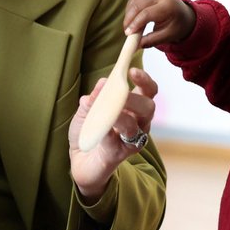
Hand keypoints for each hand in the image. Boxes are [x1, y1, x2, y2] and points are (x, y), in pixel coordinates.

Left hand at [68, 66, 157, 201]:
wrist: (80, 160)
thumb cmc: (89, 131)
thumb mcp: (86, 110)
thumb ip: (94, 97)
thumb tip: (103, 83)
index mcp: (134, 107)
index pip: (148, 90)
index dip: (145, 79)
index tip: (132, 70)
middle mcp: (139, 123)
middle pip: (149, 107)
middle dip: (134, 97)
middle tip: (120, 92)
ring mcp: (132, 140)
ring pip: (135, 125)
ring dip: (120, 115)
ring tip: (106, 110)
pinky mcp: (120, 154)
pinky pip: (116, 140)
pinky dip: (106, 131)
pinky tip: (97, 128)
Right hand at [123, 0, 194, 47]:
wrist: (184, 14)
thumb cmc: (176, 26)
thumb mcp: (168, 36)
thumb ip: (152, 40)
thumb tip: (136, 46)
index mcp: (168, 6)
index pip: (147, 13)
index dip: (135, 23)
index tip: (128, 34)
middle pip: (138, 5)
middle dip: (129, 19)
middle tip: (126, 32)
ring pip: (134, 1)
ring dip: (128, 14)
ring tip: (130, 27)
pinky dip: (130, 9)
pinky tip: (132, 18)